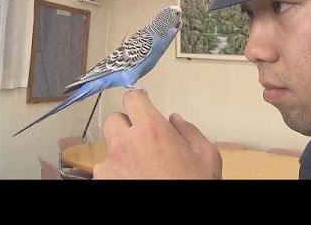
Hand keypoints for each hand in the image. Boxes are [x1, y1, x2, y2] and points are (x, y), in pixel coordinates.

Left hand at [93, 90, 221, 178]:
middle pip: (114, 120)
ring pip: (109, 146)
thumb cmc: (193, 184)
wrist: (182, 215)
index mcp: (152, 129)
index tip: (142, 105)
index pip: (132, 98)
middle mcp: (126, 143)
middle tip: (143, 139)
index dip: (138, 100)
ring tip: (141, 166)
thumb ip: (190, 131)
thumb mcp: (207, 156)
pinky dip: (116, 172)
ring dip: (121, 151)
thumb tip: (176, 120)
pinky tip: (135, 179)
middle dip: (126, 126)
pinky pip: (105, 169)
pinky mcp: (103, 181)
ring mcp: (110, 164)